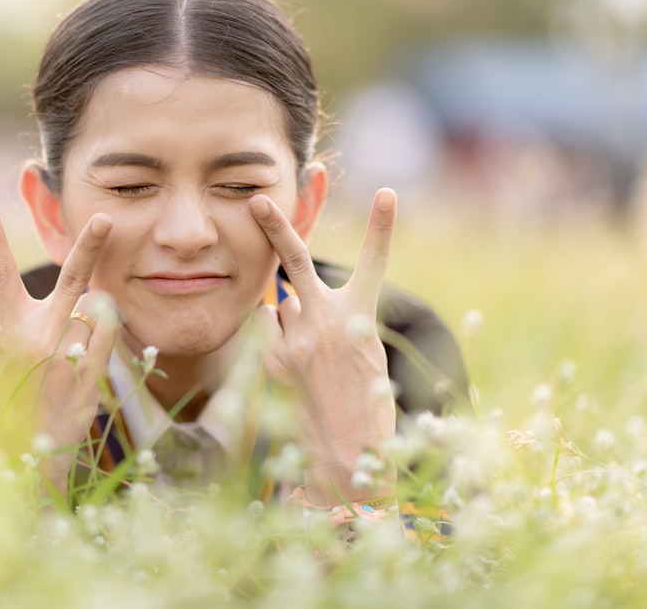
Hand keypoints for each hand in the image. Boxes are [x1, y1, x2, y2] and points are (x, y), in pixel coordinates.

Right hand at [0, 201, 118, 492]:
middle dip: (90, 244)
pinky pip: (109, 337)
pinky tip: (87, 354)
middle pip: (72, 278)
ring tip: (72, 346)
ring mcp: (69, 356)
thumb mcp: (14, 359)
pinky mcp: (92, 375)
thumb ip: (42, 326)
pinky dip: (103, 336)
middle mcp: (40, 338)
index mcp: (12, 331)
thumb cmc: (18, 402)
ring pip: (98, 309)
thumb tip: (88, 298)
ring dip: (92, 316)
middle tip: (105, 217)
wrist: (27, 458)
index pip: (0, 276)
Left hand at [249, 189, 397, 505]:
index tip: (387, 193)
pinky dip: (279, 337)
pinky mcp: (275, 358)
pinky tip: (296, 367)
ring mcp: (297, 339)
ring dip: (291, 316)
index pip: (373, 263)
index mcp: (361, 318)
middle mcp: (327, 321)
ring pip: (283, 305)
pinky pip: (271, 330)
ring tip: (312, 355)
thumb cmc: (364, 401)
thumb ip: (330, 319)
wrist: (345, 452)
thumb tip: (279, 300)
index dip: (381, 227)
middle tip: (258, 199)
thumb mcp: (364, 352)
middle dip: (276, 226)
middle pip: (296, 261)